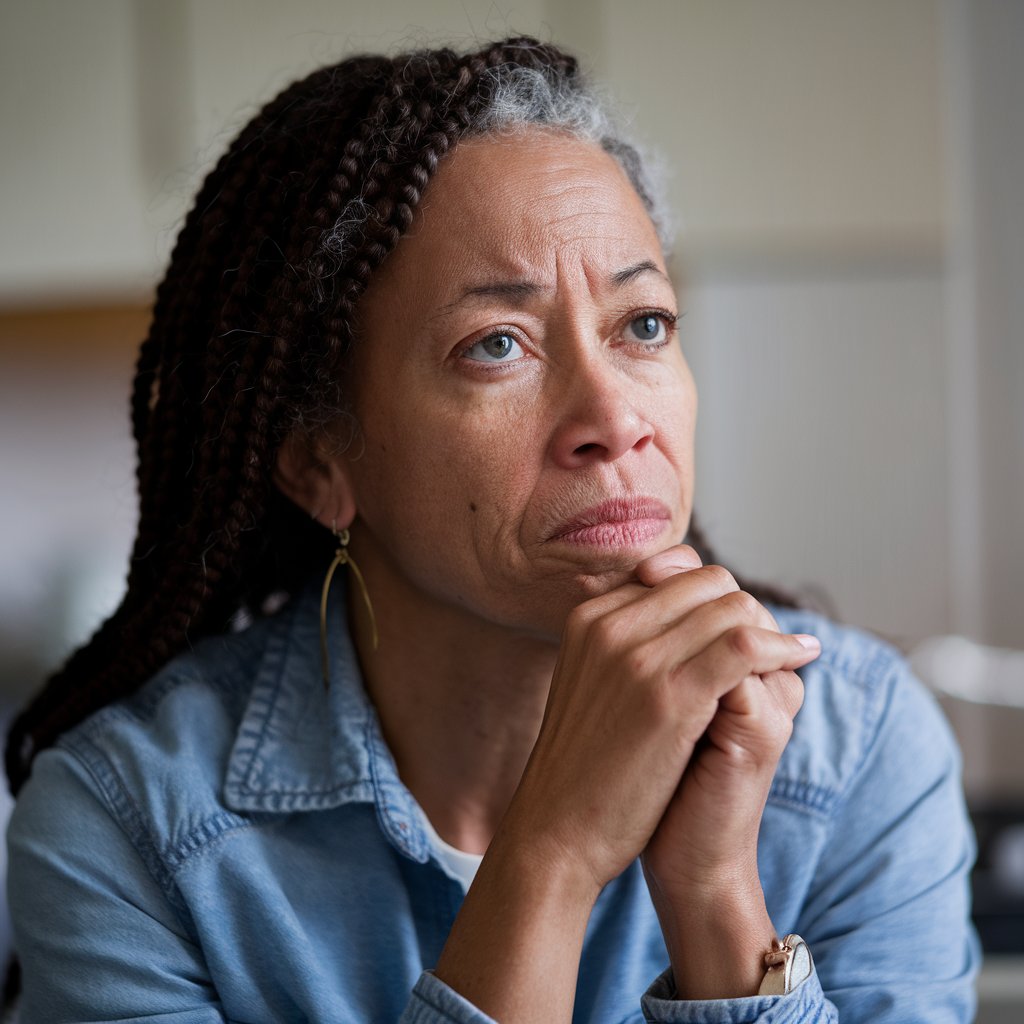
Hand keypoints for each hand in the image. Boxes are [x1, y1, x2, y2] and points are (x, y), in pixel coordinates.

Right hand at [435, 544, 818, 1013]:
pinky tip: (801, 658)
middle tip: (772, 644)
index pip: (673, 574)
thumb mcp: (592, 686)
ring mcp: (636, 657)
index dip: (716, 598)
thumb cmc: (584, 768)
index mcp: (590, 618)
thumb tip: (681, 626)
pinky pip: (744, 646)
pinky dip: (782, 647)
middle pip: (707, 582)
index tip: (741, 626)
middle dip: (747, 609)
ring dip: (771, 628)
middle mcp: (610, 624)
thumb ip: (626, 647)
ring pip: (731, 607)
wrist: (556, 833)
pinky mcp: (668, 696)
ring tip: (793, 652)